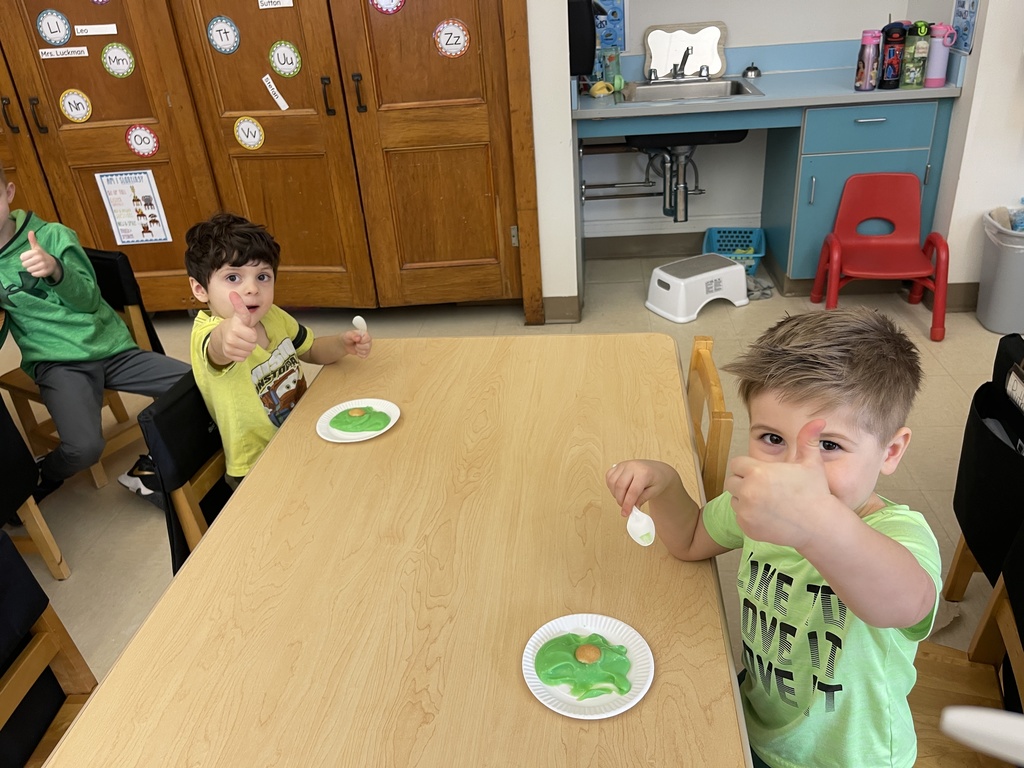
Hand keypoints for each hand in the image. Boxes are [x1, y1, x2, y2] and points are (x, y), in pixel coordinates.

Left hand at [20, 231, 59, 278]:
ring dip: (31, 269)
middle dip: (28, 265)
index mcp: (36, 252)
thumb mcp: (37, 248)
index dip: (24, 259)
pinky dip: (35, 274)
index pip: (22, 258)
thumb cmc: (41, 255)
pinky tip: (39, 270)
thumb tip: (30, 231)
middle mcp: (40, 258)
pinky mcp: (45, 272)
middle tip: (33, 263)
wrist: (53, 264)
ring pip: (29, 270)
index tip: (29, 258)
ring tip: (36, 267)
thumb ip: (32, 240)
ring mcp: (43, 265)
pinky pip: (34, 274)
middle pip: (25, 264)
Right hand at [217, 291, 259, 361]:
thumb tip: (233, 293)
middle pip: (253, 341)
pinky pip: (244, 357)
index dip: (247, 323)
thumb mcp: (240, 316)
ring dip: (248, 347)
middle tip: (245, 334)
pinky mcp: (228, 354)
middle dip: (252, 339)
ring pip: (249, 350)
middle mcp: (231, 335)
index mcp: (236, 324)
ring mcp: (229, 345)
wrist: (222, 337)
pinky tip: (238, 347)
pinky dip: (243, 354)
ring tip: (242, 340)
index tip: (234, 302)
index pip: (248, 326)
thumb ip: (240, 305)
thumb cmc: (236, 325)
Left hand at [342, 329, 371, 358]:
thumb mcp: (348, 335)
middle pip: (367, 346)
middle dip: (359, 346)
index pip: (368, 338)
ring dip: (358, 350)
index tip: (357, 341)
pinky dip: (359, 355)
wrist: (345, 344)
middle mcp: (368, 340)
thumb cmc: (348, 338)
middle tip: (355, 344)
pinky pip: (365, 356)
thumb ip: (353, 335)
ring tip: (355, 347)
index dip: (362, 341)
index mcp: (365, 334)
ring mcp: (368, 347)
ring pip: (366, 351)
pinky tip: (357, 351)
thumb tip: (359, 338)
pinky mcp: (366, 353)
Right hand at [606, 460, 678, 516]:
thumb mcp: (654, 492)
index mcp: (644, 472)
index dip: (628, 504)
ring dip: (615, 494)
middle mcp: (632, 466)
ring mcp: (624, 465)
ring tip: (623, 498)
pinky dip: (611, 486)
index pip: (632, 491)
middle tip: (625, 508)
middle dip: (620, 500)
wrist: (657, 470)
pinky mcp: (618, 465)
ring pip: (612, 482)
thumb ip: (642, 499)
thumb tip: (631, 507)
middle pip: (620, 486)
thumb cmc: (658, 480)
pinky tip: (619, 490)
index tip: (626, 513)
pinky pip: (609, 477)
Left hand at [724, 420, 832, 548]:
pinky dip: (749, 516)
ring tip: (767, 501)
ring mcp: (746, 511)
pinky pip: (740, 517)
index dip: (748, 467)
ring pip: (734, 500)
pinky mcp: (746, 527)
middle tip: (764, 488)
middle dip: (744, 482)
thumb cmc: (816, 492)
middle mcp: (747, 491)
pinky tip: (768, 515)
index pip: (736, 464)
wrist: (820, 526)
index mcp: (757, 472)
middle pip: (732, 482)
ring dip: (745, 499)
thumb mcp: (812, 463)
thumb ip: (807, 440)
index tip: (762, 473)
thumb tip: (818, 420)